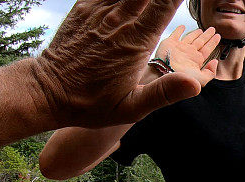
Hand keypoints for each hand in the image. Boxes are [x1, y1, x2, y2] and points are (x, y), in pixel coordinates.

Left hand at [32, 0, 202, 127]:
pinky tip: (128, 4)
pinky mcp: (84, 7)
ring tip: (150, 3)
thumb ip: (164, 93)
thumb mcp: (131, 108)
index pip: (164, 5)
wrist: (49, 91)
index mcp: (136, 43)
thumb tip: (195, 83)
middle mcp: (118, 21)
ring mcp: (99, 11)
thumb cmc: (92, 103)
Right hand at [156, 26, 220, 86]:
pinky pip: (175, 34)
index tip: (218, 36)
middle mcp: (188, 53)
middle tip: (212, 29)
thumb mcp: (201, 79)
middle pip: (200, 42)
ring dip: (195, 33)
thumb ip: (210, 72)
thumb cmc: (183, 79)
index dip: (213, 42)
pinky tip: (182, 27)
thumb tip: (215, 62)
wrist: (165, 75)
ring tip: (200, 30)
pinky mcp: (169, 43)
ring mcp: (179, 48)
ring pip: (190, 38)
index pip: (207, 49)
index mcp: (196, 60)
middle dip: (206, 36)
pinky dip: (179, 30)